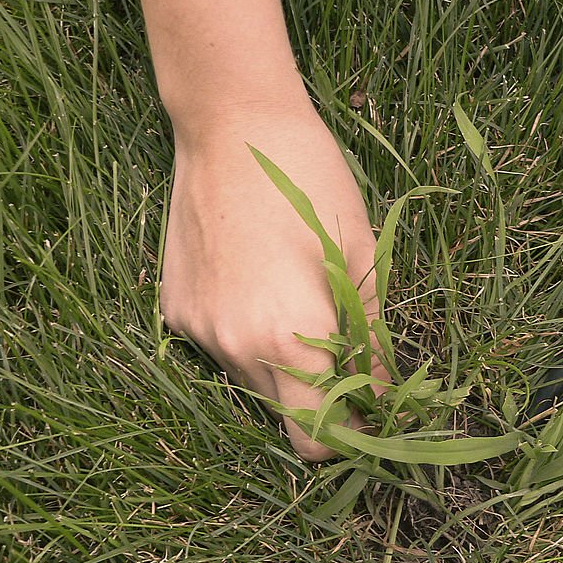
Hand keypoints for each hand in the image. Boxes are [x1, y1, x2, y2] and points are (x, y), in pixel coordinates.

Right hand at [160, 102, 384, 460]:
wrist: (231, 124)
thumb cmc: (312, 182)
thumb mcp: (361, 257)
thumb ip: (372, 337)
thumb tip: (387, 391)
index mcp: (289, 339)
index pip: (318, 438)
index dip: (351, 435)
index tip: (374, 413)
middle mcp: (235, 348)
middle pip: (285, 415)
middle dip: (322, 401)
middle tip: (349, 359)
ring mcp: (198, 330)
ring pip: (252, 382)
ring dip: (285, 366)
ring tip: (303, 305)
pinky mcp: (175, 309)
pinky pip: (222, 346)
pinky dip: (248, 335)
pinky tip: (260, 283)